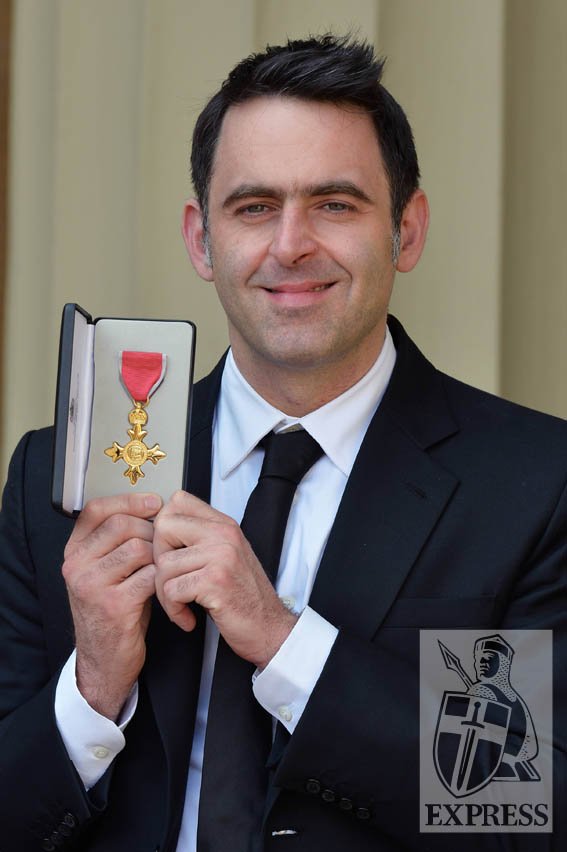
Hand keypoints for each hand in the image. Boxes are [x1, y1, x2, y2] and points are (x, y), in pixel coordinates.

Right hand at [62, 492, 161, 719]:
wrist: (105, 659)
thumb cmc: (114, 609)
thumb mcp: (107, 570)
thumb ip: (118, 541)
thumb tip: (154, 507)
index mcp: (75, 552)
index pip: (96, 509)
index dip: (128, 500)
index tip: (154, 502)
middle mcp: (77, 566)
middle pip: (122, 525)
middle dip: (151, 531)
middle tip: (163, 546)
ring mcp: (92, 585)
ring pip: (138, 548)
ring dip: (159, 556)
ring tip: (162, 569)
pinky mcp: (113, 605)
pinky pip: (149, 576)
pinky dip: (163, 580)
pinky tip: (164, 588)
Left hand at [153, 491, 297, 669]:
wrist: (270, 628)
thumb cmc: (244, 597)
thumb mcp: (225, 556)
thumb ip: (200, 538)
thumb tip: (159, 529)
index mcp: (224, 525)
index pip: (178, 502)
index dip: (163, 527)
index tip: (169, 553)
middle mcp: (224, 534)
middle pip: (163, 528)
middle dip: (157, 560)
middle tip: (171, 582)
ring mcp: (221, 555)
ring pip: (163, 564)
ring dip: (165, 593)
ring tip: (182, 605)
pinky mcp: (215, 581)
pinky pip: (171, 590)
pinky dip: (174, 610)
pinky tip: (188, 617)